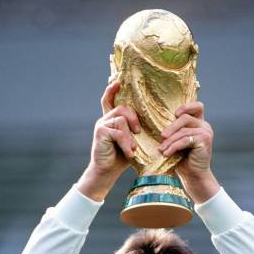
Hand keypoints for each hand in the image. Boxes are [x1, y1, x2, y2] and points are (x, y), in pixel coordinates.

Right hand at [77, 82, 139, 200]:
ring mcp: (101, 124)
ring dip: (130, 136)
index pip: (109, 100)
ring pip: (121, 120)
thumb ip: (135, 131)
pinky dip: (126, 143)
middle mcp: (105, 119)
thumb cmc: (120, 158)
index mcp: (111, 120)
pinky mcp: (100, 132)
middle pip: (122, 108)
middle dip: (134, 119)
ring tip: (133, 149)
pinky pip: (118, 131)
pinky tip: (129, 152)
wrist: (106, 173)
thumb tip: (152, 124)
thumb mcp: (131, 142)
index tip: (117, 80)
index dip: (112, 90)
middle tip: (139, 133)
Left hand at [159, 102, 219, 203]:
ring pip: (183, 131)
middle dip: (171, 127)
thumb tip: (157, 125)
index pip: (197, 107)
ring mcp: (206, 133)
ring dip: (170, 141)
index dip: (187, 106)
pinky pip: (185, 140)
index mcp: (199, 124)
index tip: (175, 114)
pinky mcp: (204, 141)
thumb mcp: (178, 143)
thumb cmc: (184, 161)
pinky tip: (166, 153)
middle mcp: (205, 126)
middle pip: (185, 118)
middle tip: (161, 137)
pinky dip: (173, 147)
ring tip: (161, 149)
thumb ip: (175, 132)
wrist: (194, 177)